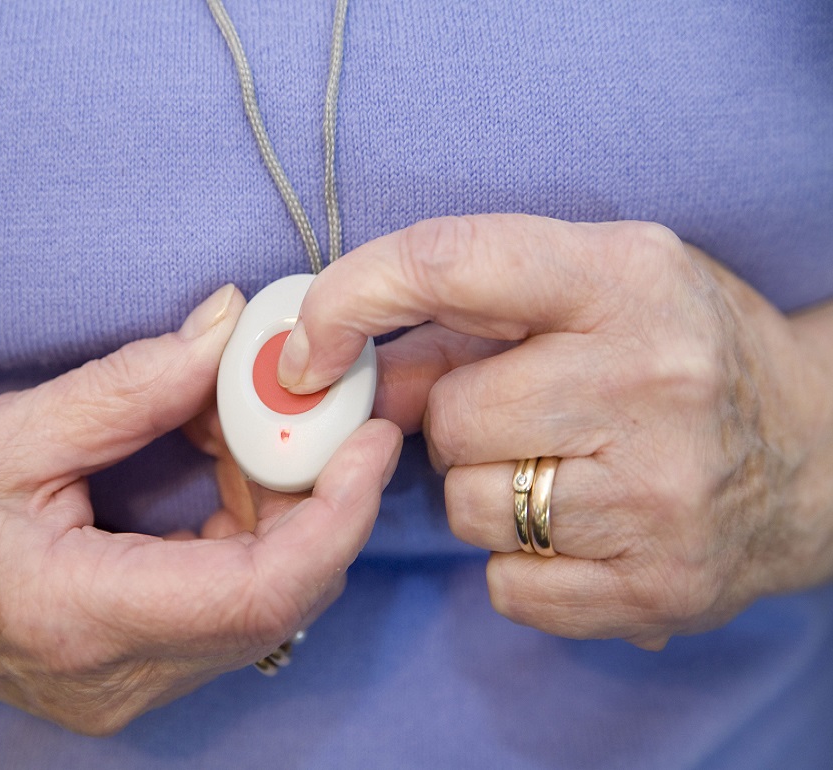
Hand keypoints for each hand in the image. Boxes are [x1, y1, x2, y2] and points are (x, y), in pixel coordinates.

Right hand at [0, 284, 402, 733]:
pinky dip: (252, 538)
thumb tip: (227, 328)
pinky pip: (231, 610)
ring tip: (247, 435)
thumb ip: (131, 386)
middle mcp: (118, 673)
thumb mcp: (7, 433)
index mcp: (76, 615)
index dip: (336, 516)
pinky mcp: (133, 672)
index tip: (371, 440)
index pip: (257, 592)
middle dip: (317, 500)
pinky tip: (224, 478)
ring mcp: (129, 685)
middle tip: (313, 414)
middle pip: (279, 601)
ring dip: (285, 516)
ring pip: (265, 608)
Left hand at [277, 214, 832, 648]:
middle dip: (457, 421)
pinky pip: (507, 584)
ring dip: (487, 492)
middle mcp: (649, 377)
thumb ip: (468, 315)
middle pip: (450, 416)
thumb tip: (336, 362)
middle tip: (519, 416)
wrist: (818, 452)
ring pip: (468, 506)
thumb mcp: (596, 289)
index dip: (351, 299)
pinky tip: (580, 527)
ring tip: (560, 469)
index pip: (447, 261)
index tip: (306, 346)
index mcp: (625, 276)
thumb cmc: (684, 350)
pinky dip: (520, 562)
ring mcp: (659, 491)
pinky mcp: (660, 584)